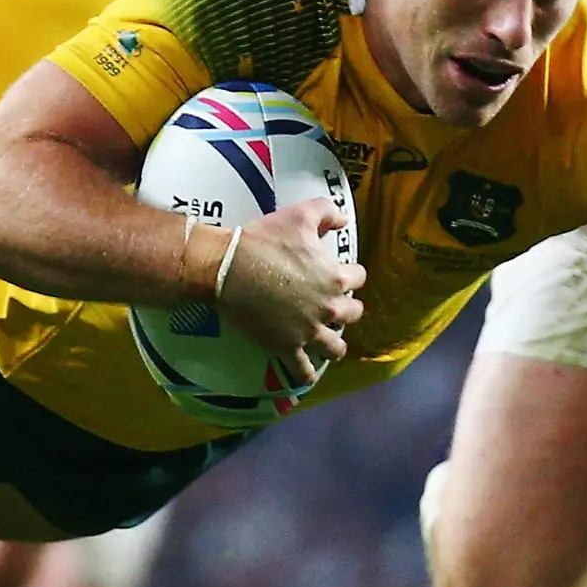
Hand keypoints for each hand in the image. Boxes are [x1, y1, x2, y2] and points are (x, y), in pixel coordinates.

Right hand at [215, 199, 365, 380]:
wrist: (228, 268)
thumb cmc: (264, 240)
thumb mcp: (299, 215)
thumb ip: (327, 211)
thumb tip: (343, 219)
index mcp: (334, 277)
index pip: (358, 278)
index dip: (350, 274)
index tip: (341, 272)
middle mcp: (327, 308)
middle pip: (352, 313)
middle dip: (346, 308)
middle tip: (333, 304)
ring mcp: (308, 331)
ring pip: (335, 346)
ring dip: (334, 342)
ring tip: (327, 340)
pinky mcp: (286, 346)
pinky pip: (303, 369)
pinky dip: (307, 373)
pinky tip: (308, 374)